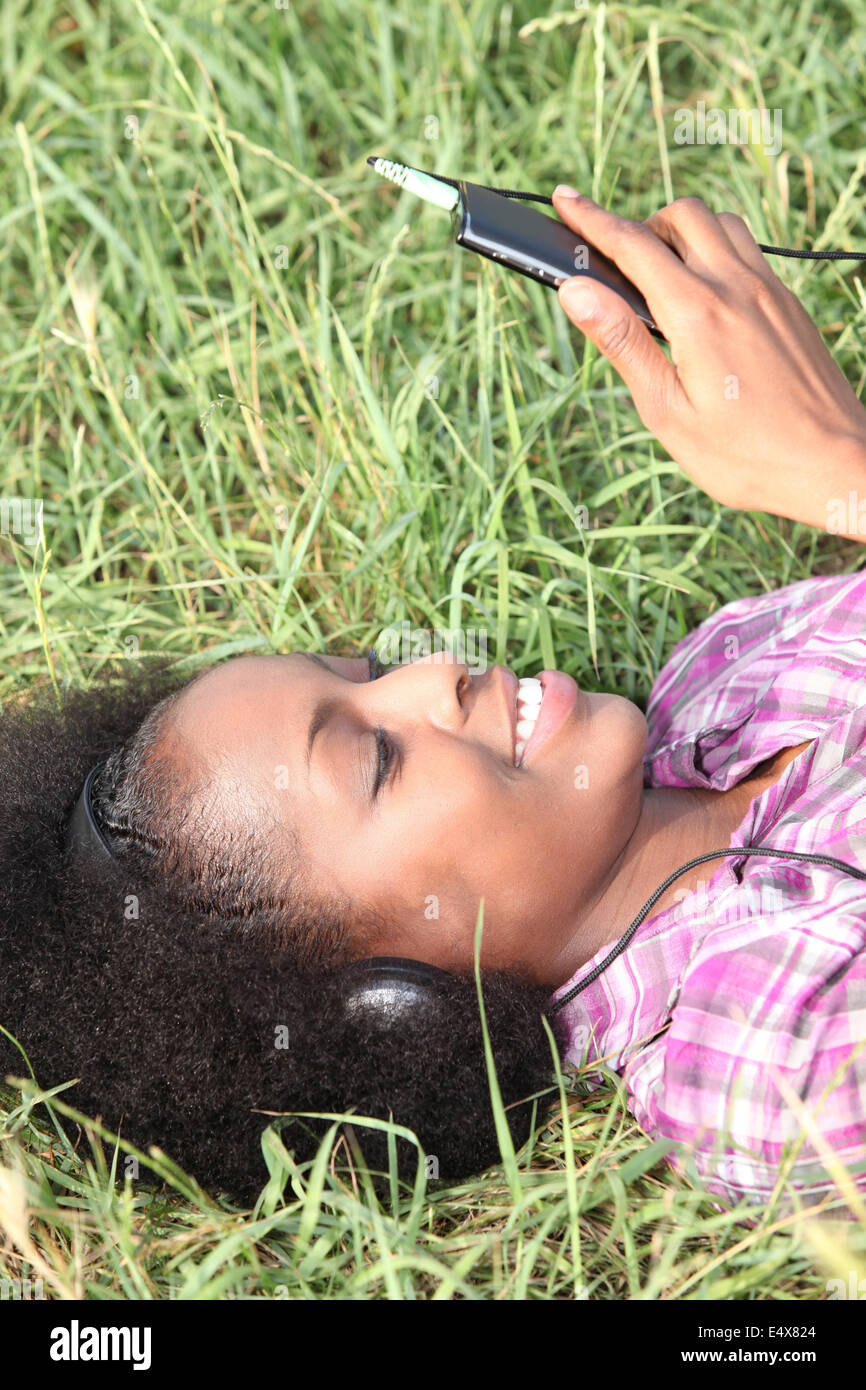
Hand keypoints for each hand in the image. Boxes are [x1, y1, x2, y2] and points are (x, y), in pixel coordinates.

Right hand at [551, 187, 865, 533]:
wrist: (830, 465)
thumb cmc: (744, 455)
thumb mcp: (666, 410)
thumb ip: (622, 342)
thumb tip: (576, 290)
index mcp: (697, 314)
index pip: (632, 245)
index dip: (591, 219)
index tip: (564, 200)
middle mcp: (736, 287)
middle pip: (681, 215)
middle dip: (642, 226)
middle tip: (621, 268)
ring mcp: (769, 290)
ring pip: (720, 223)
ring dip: (684, 234)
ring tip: (664, 281)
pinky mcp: (789, 303)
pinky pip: (749, 251)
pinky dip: (717, 253)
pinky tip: (707, 299)